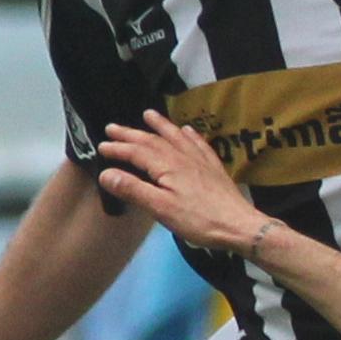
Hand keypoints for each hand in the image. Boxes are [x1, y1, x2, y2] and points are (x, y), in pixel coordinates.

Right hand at [92, 112, 270, 257]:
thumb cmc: (198, 220)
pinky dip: (189, 135)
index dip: (118, 148)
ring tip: (149, 114)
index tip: (102, 145)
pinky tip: (187, 130)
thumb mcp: (160, 208)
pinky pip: (198, 144)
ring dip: (160, 125)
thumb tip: (105, 173)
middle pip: (153, 141)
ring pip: (176, 137)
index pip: (137, 152)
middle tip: (113, 127)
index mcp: (167, 166)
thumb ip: (133, 189)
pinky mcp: (213, 168)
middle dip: (132, 133)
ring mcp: (200, 161)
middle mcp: (182, 157)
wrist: (239, 225)